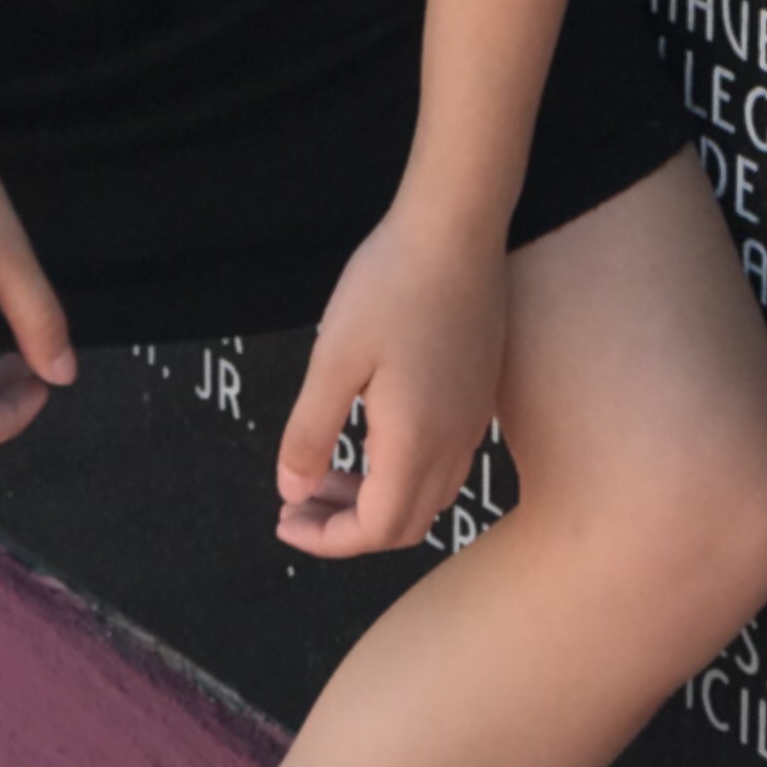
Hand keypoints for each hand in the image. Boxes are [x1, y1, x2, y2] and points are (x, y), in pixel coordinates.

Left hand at [275, 197, 508, 555]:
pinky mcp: (479, 394)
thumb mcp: (332, 359)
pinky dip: (401, 472)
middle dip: (348, 527)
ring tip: (326, 472)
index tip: (286, 518)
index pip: (377, 529)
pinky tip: (369, 435)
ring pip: (428, 495)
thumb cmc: (389, 286)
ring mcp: (473, 420)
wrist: (457, 227)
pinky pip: (443, 462)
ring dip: (376, 500)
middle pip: (406, 524)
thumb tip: (293, 492)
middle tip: (299, 502)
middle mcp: (454, 442)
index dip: (328, 540)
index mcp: (415, 442)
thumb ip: (310, 433)